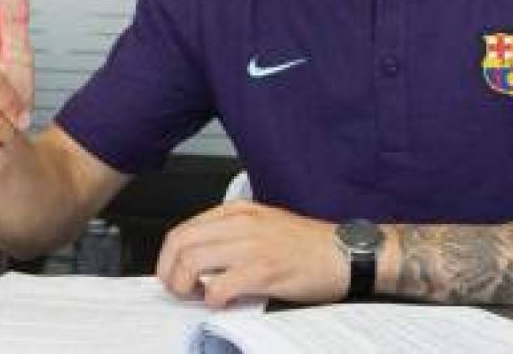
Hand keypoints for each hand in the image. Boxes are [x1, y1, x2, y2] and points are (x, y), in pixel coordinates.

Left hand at [155, 200, 348, 308]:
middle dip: (169, 273)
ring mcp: (252, 246)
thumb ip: (232, 233)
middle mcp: (242, 224)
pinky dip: (212, 299)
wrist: (344, 252)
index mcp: (239, 211)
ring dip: (185, 287)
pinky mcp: (264, 270)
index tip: (172, 274)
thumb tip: (198, 257)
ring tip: (198, 296)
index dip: (168, 258)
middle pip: (180, 245)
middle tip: (179, 290)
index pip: (183, 230)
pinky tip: (222, 301)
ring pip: (192, 263)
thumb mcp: (264, 223)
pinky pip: (219, 287)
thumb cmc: (308, 243)